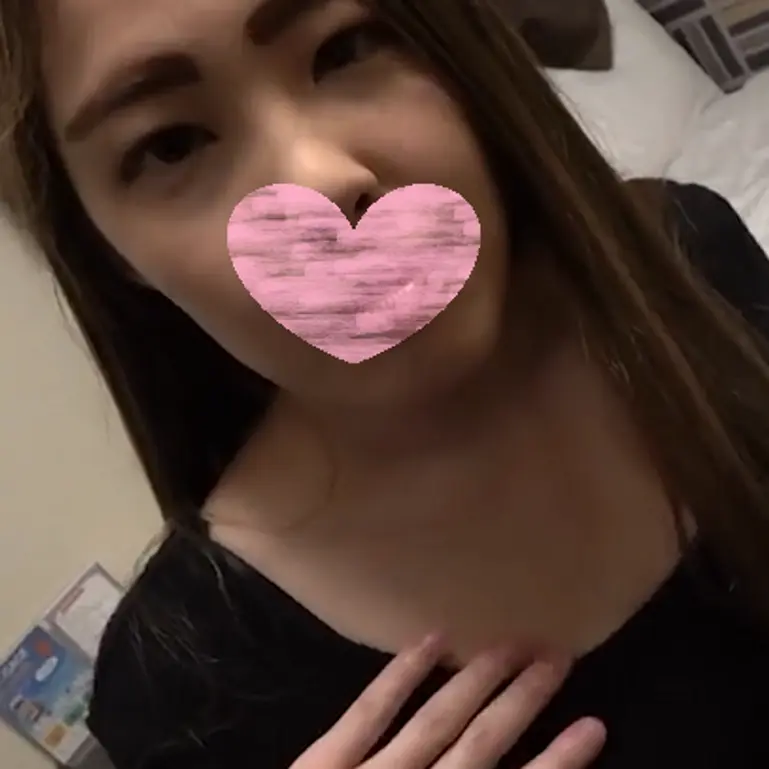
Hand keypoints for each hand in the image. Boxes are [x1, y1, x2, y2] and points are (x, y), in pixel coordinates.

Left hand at [291, 634, 605, 768]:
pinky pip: (368, 710)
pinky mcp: (326, 761)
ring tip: (513, 644)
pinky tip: (433, 641)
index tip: (593, 725)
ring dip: (478, 681)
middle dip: (524, 701)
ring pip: (437, 720)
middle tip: (558, 657)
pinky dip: (402, 674)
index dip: (557, 762)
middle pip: (482, 743)